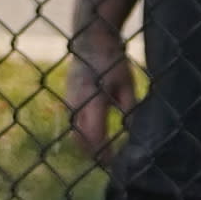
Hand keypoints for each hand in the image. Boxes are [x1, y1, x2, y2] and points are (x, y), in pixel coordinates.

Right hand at [67, 36, 137, 162]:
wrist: (90, 36)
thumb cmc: (112, 58)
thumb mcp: (127, 82)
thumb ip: (129, 108)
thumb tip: (133, 132)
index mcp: (93, 99)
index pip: (95, 136)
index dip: (103, 153)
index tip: (113, 163)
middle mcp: (76, 102)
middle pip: (80, 139)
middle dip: (93, 153)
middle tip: (108, 161)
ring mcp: (68, 99)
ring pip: (74, 132)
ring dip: (86, 144)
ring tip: (102, 150)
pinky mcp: (67, 97)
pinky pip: (73, 121)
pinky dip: (82, 131)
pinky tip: (94, 133)